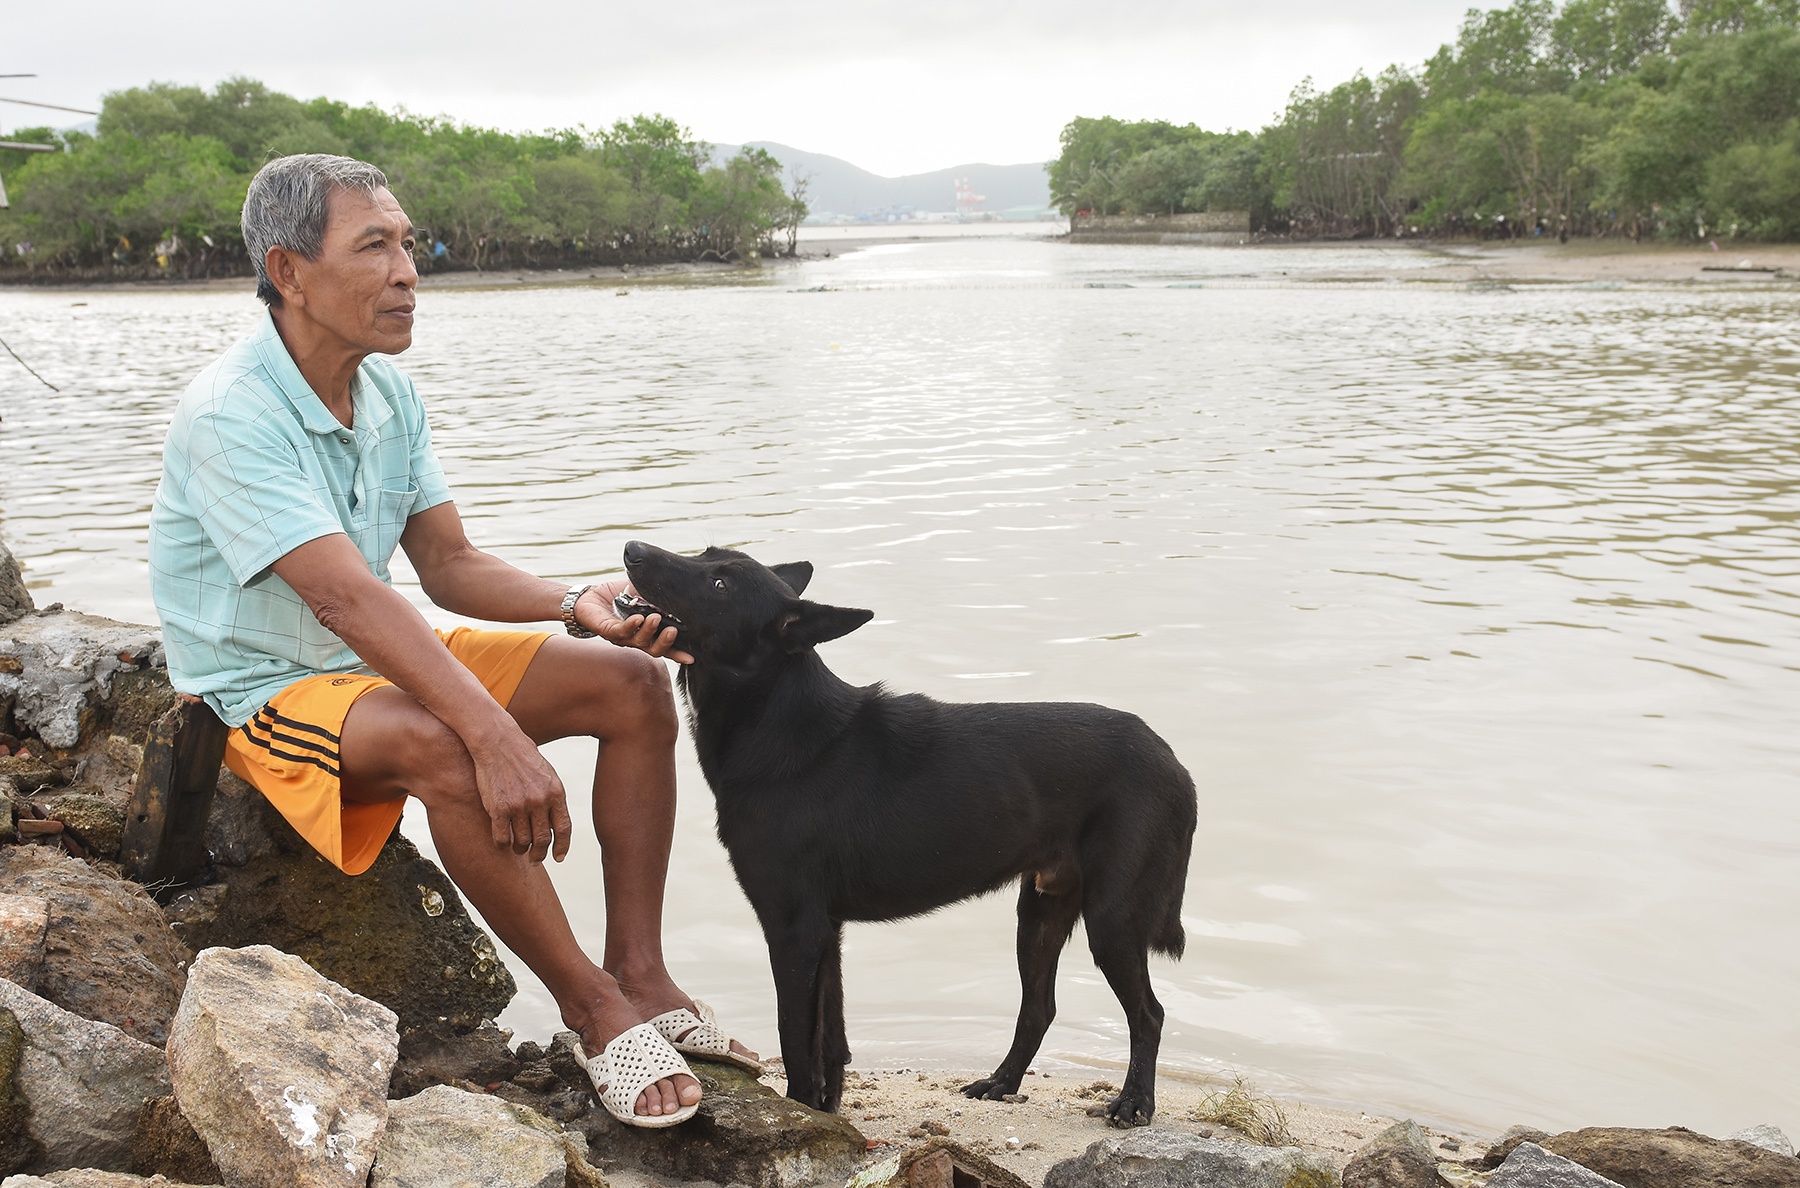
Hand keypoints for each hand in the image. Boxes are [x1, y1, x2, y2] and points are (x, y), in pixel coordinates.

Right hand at [468, 721, 574, 862]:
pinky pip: (502, 838)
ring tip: (518, 848)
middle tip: (535, 858)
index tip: (559, 858)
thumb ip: (552, 797)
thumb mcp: (547, 774)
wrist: (497, 741)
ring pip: (522, 842)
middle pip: (543, 840)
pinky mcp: (498, 808)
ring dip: (520, 849)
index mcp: (556, 792)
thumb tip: (553, 824)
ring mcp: (519, 806)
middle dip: (540, 854)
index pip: (564, 829)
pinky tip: (502, 842)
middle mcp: (539, 801)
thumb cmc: (522, 756)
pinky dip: (502, 844)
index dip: (563, 847)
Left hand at [578, 586, 693, 663]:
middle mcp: (636, 639)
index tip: (691, 657)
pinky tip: (637, 618)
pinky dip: (631, 625)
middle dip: (665, 643)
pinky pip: (621, 631)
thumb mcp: (642, 592)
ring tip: (655, 618)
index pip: (665, 646)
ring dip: (649, 630)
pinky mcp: (608, 631)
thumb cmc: (618, 596)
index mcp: (647, 632)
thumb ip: (657, 596)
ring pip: (639, 641)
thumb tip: (676, 596)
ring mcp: (623, 637)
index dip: (678, 653)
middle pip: (654, 650)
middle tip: (673, 632)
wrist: (590, 596)